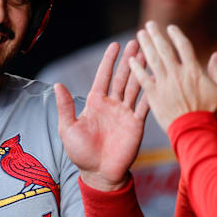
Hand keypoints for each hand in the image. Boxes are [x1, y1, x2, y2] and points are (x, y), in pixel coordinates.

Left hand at [55, 40, 148, 191]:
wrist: (99, 174)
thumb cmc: (81, 153)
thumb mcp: (69, 128)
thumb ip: (65, 106)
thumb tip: (57, 85)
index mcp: (95, 102)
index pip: (103, 76)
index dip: (109, 60)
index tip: (115, 44)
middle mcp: (112, 104)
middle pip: (122, 77)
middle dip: (130, 60)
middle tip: (138, 41)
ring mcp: (125, 113)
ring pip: (135, 87)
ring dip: (142, 71)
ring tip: (150, 54)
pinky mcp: (136, 124)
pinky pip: (145, 106)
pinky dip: (152, 93)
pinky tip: (158, 79)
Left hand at [129, 21, 216, 131]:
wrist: (196, 132)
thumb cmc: (211, 114)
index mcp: (194, 71)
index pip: (183, 46)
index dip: (176, 35)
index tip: (170, 27)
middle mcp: (177, 74)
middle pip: (164, 49)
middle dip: (156, 35)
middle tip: (148, 25)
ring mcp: (164, 84)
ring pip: (152, 60)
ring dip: (145, 45)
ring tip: (140, 35)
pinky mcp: (154, 96)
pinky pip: (143, 79)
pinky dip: (136, 68)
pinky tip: (130, 60)